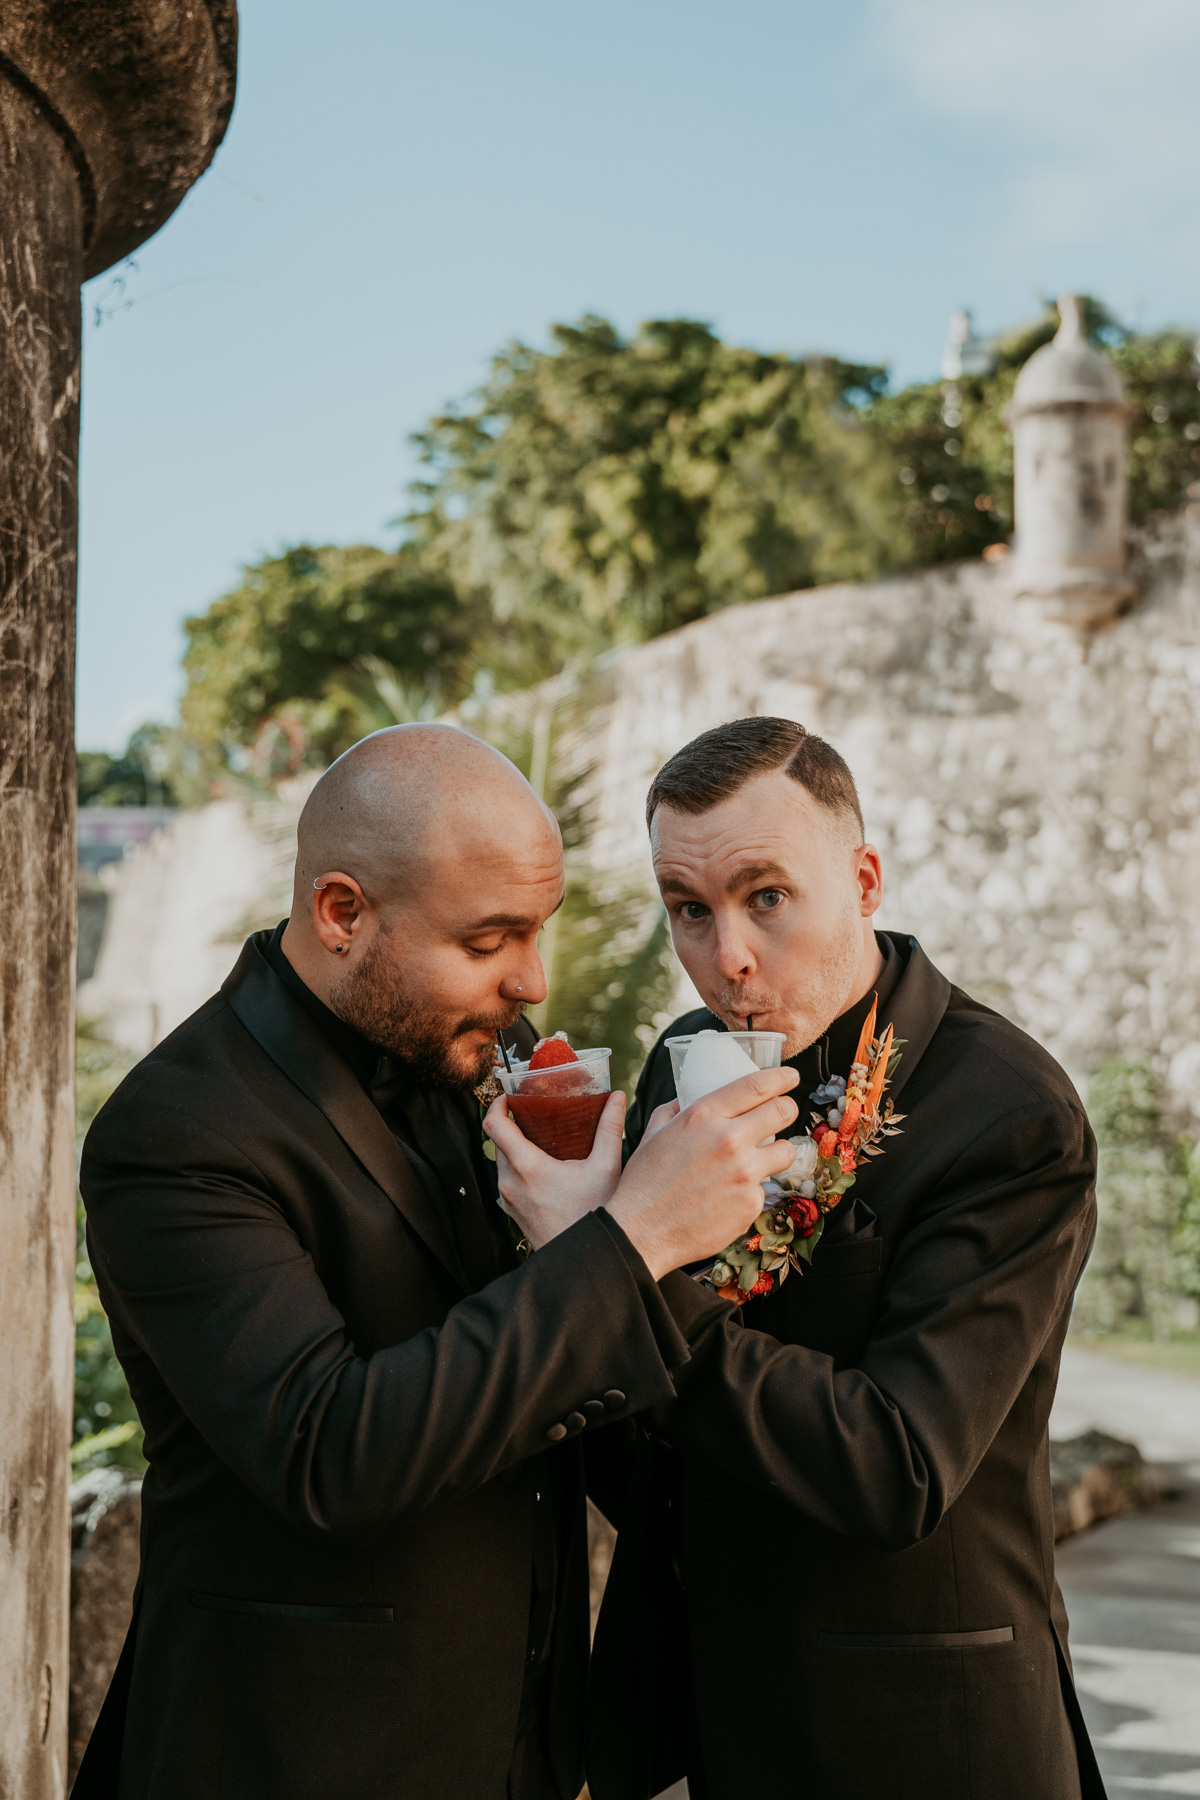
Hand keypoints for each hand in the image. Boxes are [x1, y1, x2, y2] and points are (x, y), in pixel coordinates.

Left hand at [483, 1089, 626, 1249]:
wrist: (586, 1261)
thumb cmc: (596, 1215)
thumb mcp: (607, 1168)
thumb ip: (610, 1128)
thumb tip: (617, 1097)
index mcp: (528, 1167)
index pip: (494, 1126)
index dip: (497, 1105)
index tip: (510, 1097)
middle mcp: (511, 1184)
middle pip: (498, 1142)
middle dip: (512, 1124)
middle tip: (535, 1113)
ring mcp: (509, 1201)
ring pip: (502, 1163)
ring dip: (515, 1148)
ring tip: (542, 1140)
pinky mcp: (513, 1214)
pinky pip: (508, 1182)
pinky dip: (519, 1169)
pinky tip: (544, 1168)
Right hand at [606, 1068, 799, 1281]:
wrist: (642, 1233)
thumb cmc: (644, 1183)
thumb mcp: (654, 1134)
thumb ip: (675, 1110)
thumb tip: (687, 1096)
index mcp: (703, 1116)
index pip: (757, 1086)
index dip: (781, 1078)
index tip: (790, 1077)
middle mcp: (729, 1140)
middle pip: (783, 1112)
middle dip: (787, 1109)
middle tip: (782, 1114)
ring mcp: (744, 1174)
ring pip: (786, 1151)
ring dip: (777, 1151)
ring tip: (758, 1159)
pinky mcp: (751, 1203)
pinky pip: (764, 1187)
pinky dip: (752, 1189)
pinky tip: (729, 1196)